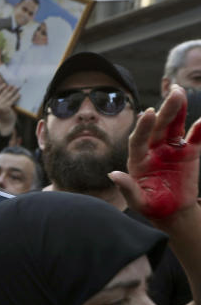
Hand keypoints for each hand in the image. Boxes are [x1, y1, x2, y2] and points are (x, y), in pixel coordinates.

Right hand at [0, 84, 19, 135]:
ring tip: (17, 88)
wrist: (5, 124)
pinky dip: (15, 97)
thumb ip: (0, 100)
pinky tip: (19, 94)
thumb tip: (6, 89)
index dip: (0, 89)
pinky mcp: (5, 108)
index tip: (5, 85)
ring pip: (7, 97)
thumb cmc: (3, 114)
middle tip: (13, 85)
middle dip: (8, 90)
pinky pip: (11, 101)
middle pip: (2, 95)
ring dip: (13, 92)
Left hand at [109, 86, 200, 221]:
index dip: (143, 127)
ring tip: (180, 93)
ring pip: (174, 126)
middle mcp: (153, 149)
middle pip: (158, 127)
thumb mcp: (138, 201)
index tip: (149, 113)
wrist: (172, 212)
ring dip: (178, 110)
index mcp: (138, 158)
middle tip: (174, 93)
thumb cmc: (150, 206)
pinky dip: (200, 130)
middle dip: (166, 110)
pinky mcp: (189, 153)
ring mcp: (171, 149)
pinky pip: (195, 138)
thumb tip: (113, 175)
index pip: (139, 139)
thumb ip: (127, 188)